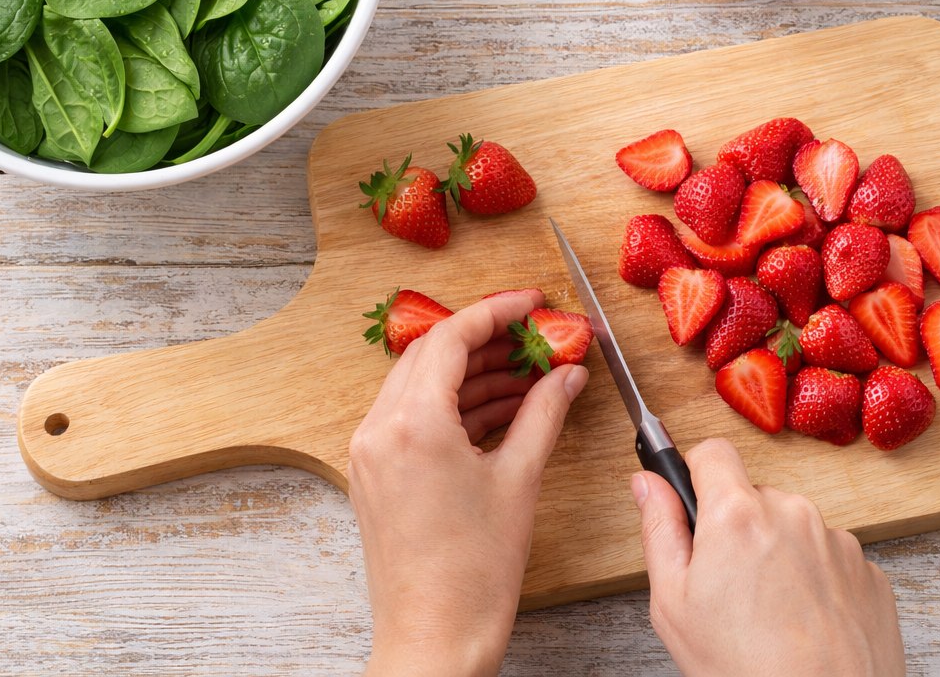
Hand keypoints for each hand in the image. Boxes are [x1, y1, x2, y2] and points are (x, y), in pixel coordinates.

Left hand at [348, 290, 588, 676]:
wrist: (435, 638)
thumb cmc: (474, 571)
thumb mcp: (520, 479)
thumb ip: (545, 413)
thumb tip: (568, 374)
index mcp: (413, 423)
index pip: (453, 337)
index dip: (497, 311)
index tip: (531, 301)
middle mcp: (379, 429)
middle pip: (432, 355)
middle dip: (486, 340)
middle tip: (535, 336)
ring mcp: (371, 453)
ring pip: (420, 385)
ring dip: (472, 374)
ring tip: (527, 375)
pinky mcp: (373, 475)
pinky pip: (412, 418)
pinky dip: (453, 406)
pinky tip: (499, 410)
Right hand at [632, 438, 905, 676]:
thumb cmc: (745, 670)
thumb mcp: (674, 605)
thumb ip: (659, 530)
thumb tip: (647, 483)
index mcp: (738, 515)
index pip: (713, 451)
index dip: (696, 472)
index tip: (692, 498)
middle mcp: (794, 513)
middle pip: (754, 496)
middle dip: (738, 527)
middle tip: (727, 587)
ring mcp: (838, 541)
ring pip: (794, 528)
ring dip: (779, 555)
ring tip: (769, 616)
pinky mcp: (869, 571)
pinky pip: (830, 559)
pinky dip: (816, 582)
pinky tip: (803, 625)